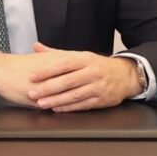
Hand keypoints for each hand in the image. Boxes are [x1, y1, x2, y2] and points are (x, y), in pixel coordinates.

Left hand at [0, 44, 139, 110]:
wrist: (124, 75)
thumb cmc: (96, 65)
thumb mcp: (79, 56)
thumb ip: (56, 53)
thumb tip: (36, 46)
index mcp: (85, 59)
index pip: (63, 64)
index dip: (47, 71)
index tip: (32, 76)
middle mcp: (92, 72)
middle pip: (67, 81)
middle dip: (48, 88)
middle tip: (32, 93)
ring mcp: (98, 87)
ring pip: (74, 95)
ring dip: (56, 101)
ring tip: (41, 103)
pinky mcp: (102, 100)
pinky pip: (82, 105)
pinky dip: (68, 108)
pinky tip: (56, 109)